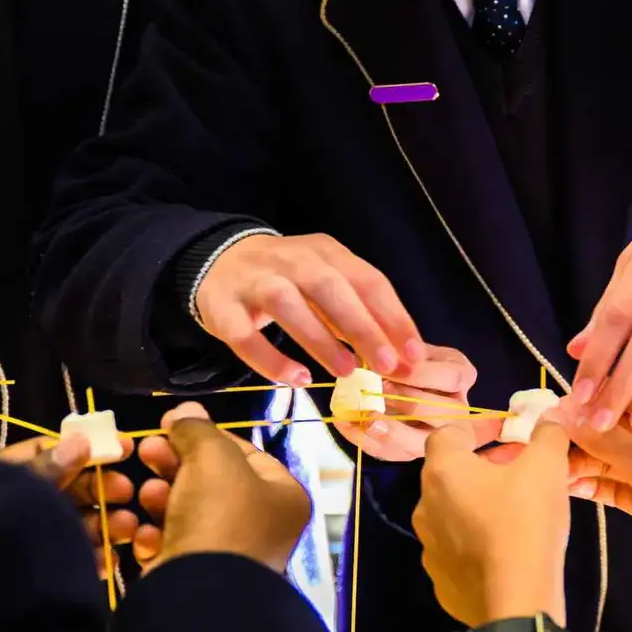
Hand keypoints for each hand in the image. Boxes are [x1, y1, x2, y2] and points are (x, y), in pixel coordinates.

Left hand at [0, 434, 139, 576]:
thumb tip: (82, 442)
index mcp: (16, 473)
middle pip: (75, 491)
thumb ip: (49, 466)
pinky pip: (73, 559)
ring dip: (107, 524)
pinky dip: (95, 558)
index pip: (59, 454)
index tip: (126, 447)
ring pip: (78, 525)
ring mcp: (35, 537)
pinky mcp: (42, 569)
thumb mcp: (17, 484)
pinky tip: (109, 559)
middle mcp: (27, 503)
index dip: (93, 449)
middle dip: (105, 490)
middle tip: (127, 492)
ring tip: (127, 528)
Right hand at [135, 403, 314, 573]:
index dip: (204, 435)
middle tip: (145, 450)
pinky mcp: (196, 579)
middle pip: (211, 481)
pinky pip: (173, 546)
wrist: (200, 596)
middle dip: (175, 464)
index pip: (242, 452)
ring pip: (188, 512)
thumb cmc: (220, 516)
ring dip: (161, 497)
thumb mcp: (212, 458)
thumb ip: (197, 430)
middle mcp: (262, 526)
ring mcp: (228, 556)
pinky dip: (156, 536)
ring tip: (144, 492)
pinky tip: (144, 532)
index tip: (169, 425)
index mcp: (282, 495)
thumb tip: (185, 411)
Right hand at [196, 232, 449, 388]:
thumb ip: (359, 314)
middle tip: (386, 364)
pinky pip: (243, 335)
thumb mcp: (326, 284)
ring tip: (347, 371)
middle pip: (329, 287)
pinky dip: (270, 359)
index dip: (393, 317)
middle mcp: (291, 259)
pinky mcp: (222, 307)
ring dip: (319, 338)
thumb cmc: (287, 280)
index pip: (367, 280)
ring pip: (286, 303)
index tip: (414, 354)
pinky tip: (296, 379)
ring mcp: (253, 280)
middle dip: (362, 326)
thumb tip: (401, 357)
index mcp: (325, 252)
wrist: (216, 262)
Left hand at [337, 345, 478, 461]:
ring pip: (422, 442)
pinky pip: (393, 454)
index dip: (420, 374)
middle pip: (442, 413)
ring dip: (390, 429)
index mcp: (462, 375)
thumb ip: (402, 348)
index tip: (390, 368)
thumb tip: (396, 354)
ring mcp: (436, 435)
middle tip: (376, 390)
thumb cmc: (404, 354)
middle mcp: (458, 409)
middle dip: (406, 402)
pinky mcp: (412, 451)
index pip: (452, 378)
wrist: (391, 372)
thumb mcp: (408, 344)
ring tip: (365, 416)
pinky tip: (347, 424)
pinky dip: (366, 440)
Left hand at [414, 418, 570, 627]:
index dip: (478, 426)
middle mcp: (425, 507)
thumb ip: (547, 434)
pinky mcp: (442, 581)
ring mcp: (430, 547)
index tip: (508, 431)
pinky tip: (507, 546)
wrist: (516, 604)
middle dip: (484, 464)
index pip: (448, 433)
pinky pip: (459, 548)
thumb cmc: (526, 524)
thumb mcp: (546, 468)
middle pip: (451, 473)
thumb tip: (549, 418)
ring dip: (480, 502)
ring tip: (517, 507)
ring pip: (454, 512)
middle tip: (520, 467)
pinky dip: (479, 539)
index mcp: (442, 473)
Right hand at [567, 404, 631, 631]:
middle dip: (581, 431)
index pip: (630, 393)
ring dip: (581, 460)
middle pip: (615, 425)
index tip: (551, 405)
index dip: (592, 398)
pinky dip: (592, 484)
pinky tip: (566, 486)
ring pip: (610, 456)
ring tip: (547, 466)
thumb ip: (607, 443)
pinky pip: (613, 484)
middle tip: (540, 438)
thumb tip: (560, 413)